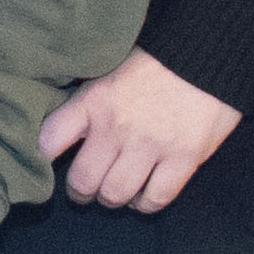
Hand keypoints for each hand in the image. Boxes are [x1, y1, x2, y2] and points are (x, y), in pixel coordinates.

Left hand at [38, 50, 242, 212]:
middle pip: (83, 180)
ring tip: (117, 193)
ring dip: (112, 199)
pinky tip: (144, 196)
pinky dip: (146, 204)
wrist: (210, 49)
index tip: (49, 164)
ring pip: (116, 195)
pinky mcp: (183, 158)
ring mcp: (151, 144)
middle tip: (87, 190)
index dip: (43, 158)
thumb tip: (70, 131)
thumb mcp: (111, 69)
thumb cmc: (159, 59)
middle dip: (81, 191)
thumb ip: (90, 101)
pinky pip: (155, 198)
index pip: (50, 140)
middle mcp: (117, 126)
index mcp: (95, 100)